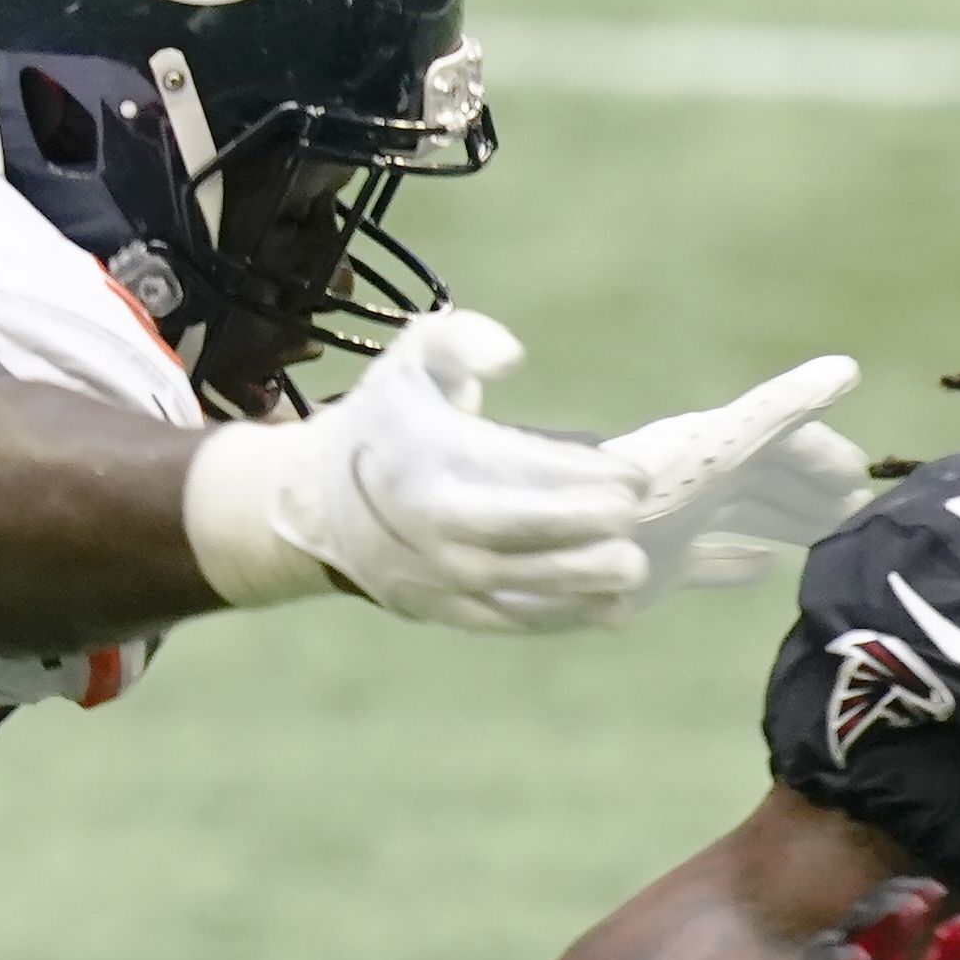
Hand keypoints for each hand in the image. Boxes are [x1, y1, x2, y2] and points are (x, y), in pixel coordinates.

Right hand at [184, 308, 651, 630]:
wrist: (322, 498)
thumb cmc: (392, 416)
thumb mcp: (415, 356)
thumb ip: (465, 338)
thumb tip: (513, 357)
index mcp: (426, 456)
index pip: (512, 469)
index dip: (578, 474)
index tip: (633, 474)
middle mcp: (428, 522)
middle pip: (516, 533)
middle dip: (584, 526)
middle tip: (637, 517)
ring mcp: (433, 574)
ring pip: (515, 588)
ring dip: (581, 585)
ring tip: (634, 572)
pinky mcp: (440, 611)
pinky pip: (506, 621)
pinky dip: (559, 620)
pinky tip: (610, 611)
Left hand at [603, 356, 869, 594]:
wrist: (571, 550)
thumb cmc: (652, 496)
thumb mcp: (724, 446)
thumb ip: (782, 410)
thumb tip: (847, 368)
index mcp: (715, 443)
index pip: (782, 440)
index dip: (823, 454)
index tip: (865, 479)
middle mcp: (699, 477)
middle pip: (768, 479)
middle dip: (815, 492)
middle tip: (863, 518)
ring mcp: (679, 520)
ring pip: (747, 515)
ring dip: (791, 522)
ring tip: (834, 541)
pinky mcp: (661, 565)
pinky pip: (711, 561)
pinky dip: (740, 563)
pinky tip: (768, 570)